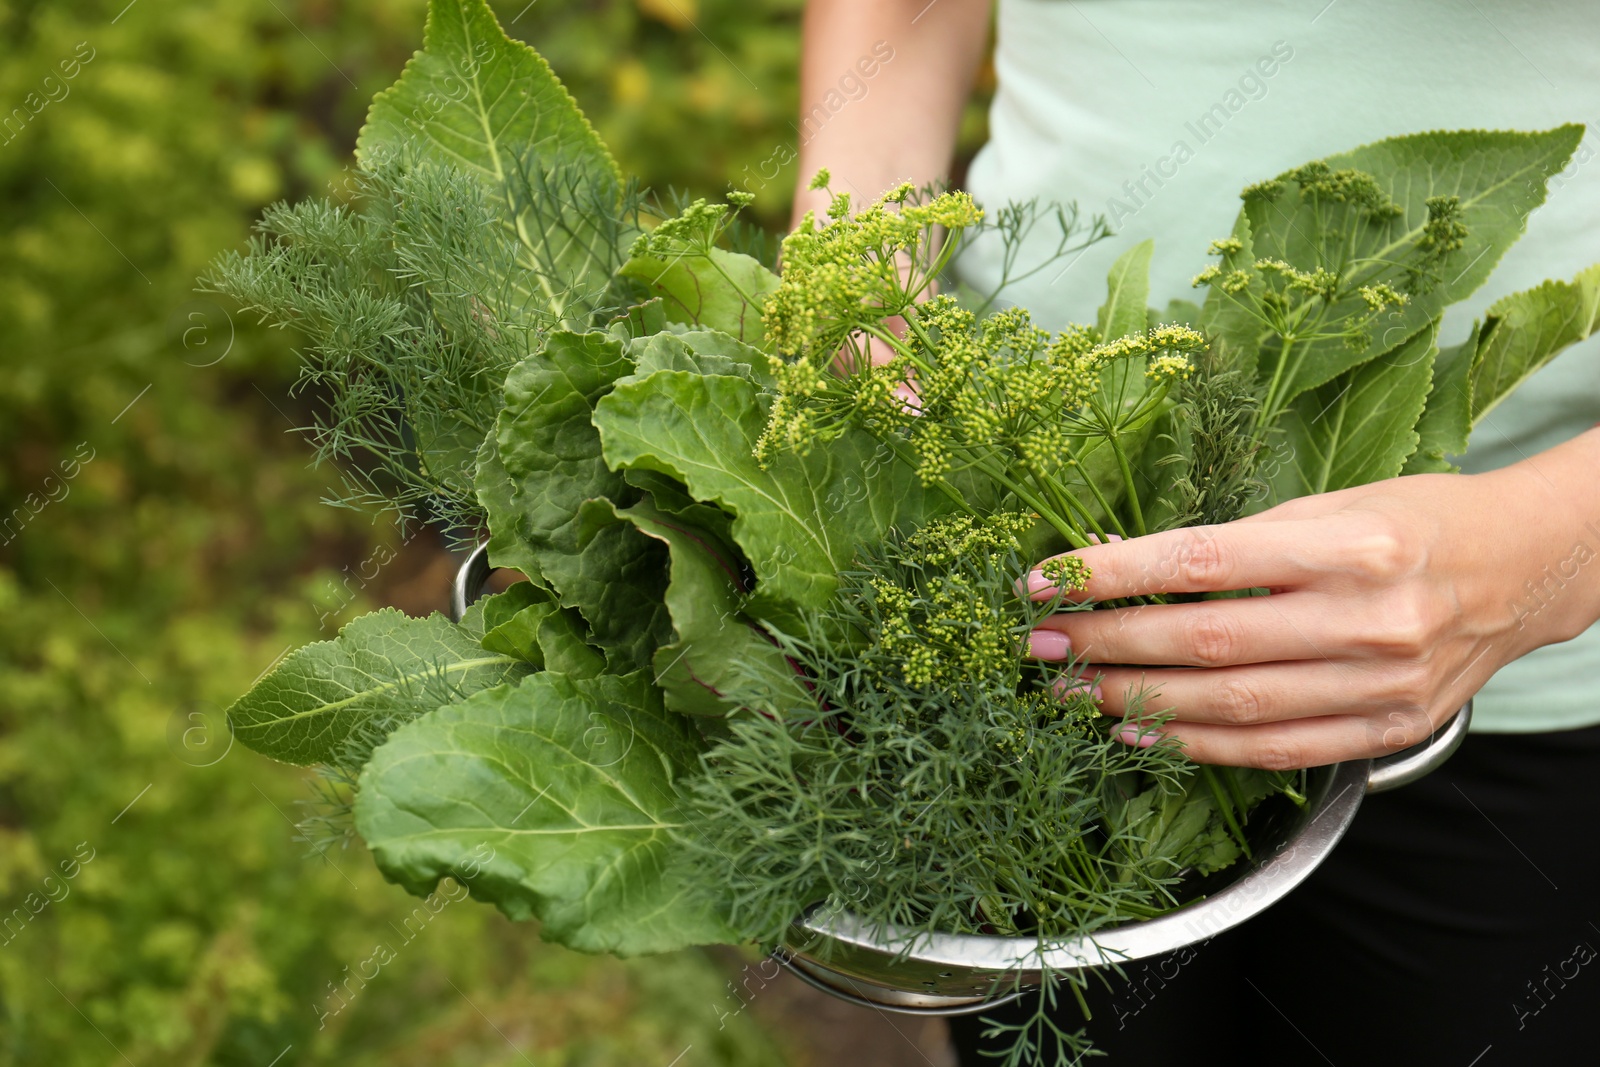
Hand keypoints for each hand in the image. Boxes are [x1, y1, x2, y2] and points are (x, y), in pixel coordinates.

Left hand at [1024, 429, 1599, 768]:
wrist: (1523, 569)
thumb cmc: (1414, 522)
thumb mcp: (1329, 505)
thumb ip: (1236, 544)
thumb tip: (1119, 565)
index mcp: (1350, 546)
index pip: (1202, 562)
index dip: (1114, 575)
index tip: (1048, 581)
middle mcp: (1369, 620)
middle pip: (1207, 641)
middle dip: (1108, 646)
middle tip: (1043, 645)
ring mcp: (1382, 684)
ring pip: (1233, 705)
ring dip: (1137, 703)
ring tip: (1073, 692)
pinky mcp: (1387, 729)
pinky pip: (1274, 750)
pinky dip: (1199, 745)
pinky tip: (1141, 734)